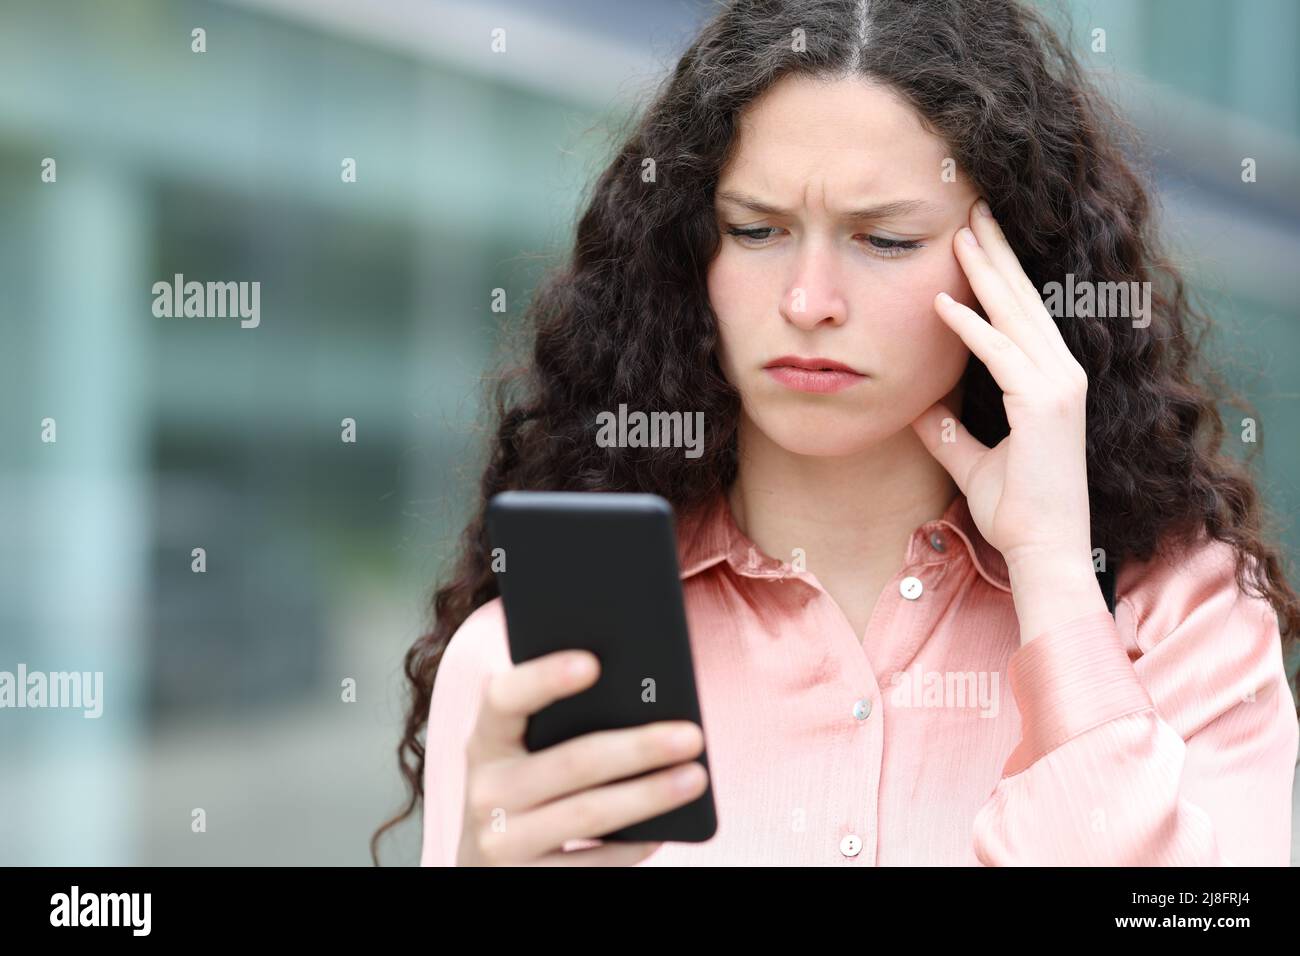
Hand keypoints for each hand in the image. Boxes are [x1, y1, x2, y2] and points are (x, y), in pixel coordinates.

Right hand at [455, 649, 707, 865]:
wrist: (489, 866)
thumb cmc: (526, 788)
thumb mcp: (525, 753)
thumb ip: (560, 722)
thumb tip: (645, 699)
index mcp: (486, 740)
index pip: (505, 698)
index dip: (544, 678)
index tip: (593, 663)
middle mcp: (485, 790)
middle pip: (571, 762)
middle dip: (638, 748)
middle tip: (691, 736)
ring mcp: (500, 841)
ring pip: (588, 814)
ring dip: (649, 795)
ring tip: (695, 777)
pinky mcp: (523, 880)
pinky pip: (591, 864)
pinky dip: (632, 846)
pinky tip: (664, 830)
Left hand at [910, 198, 1094, 580]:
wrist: (1044, 549)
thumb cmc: (1017, 510)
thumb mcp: (972, 461)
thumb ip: (947, 431)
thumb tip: (916, 407)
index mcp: (1050, 382)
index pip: (1020, 316)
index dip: (997, 276)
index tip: (973, 241)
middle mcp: (1060, 374)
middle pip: (1023, 301)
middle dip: (996, 254)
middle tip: (973, 209)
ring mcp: (1058, 386)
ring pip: (1015, 316)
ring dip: (985, 272)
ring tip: (960, 231)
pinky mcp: (1045, 404)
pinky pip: (1000, 355)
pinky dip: (971, 328)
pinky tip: (943, 302)